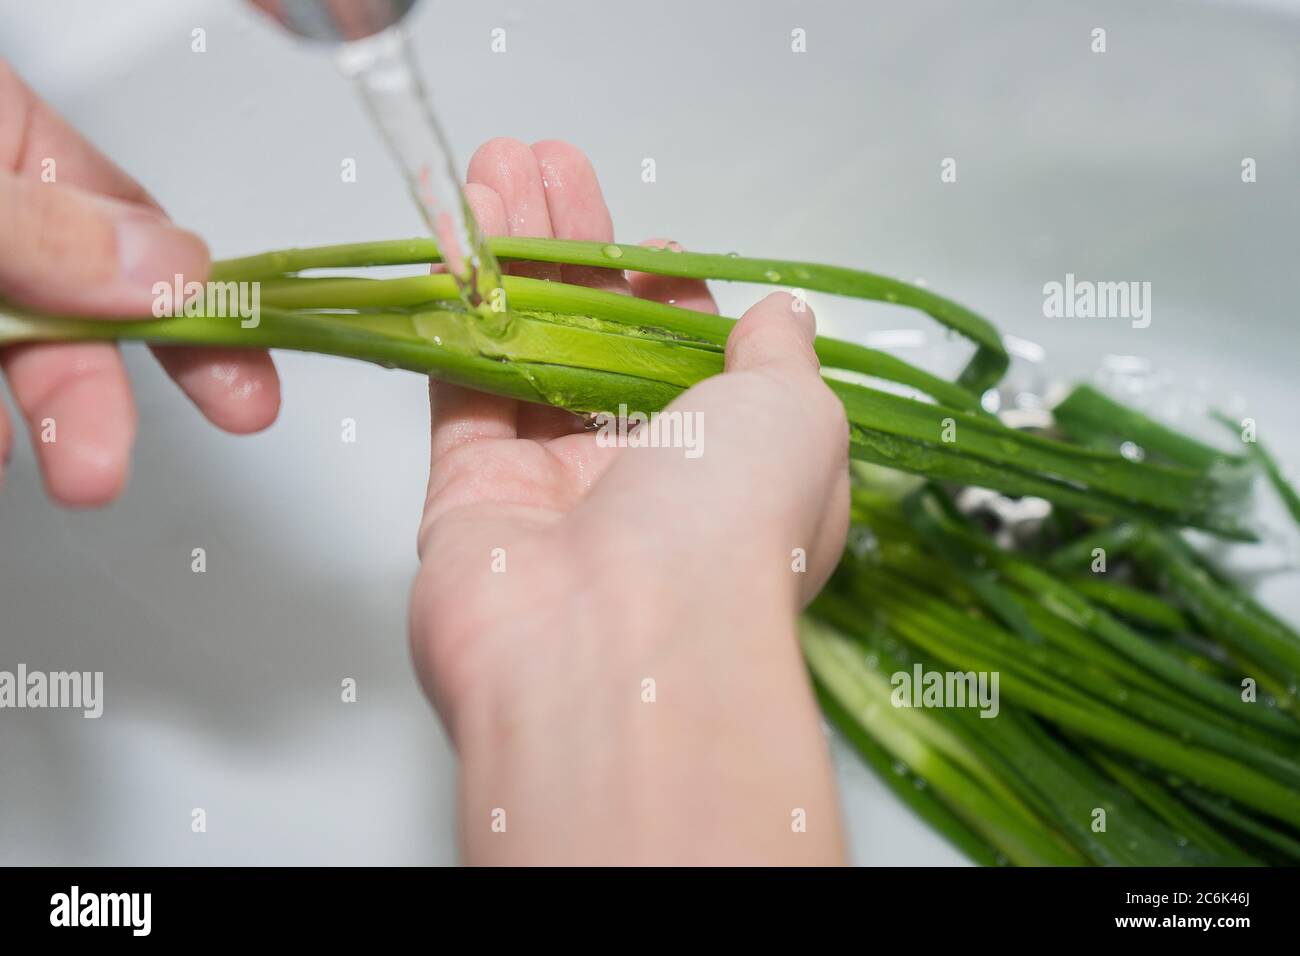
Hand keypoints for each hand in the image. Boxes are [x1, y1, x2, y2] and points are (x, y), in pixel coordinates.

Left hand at [0, 62, 279, 504]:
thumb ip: (48, 224)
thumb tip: (175, 273)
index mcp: (4, 135)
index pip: (133, 228)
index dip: (203, 310)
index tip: (246, 386)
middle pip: (74, 310)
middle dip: (99, 396)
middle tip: (106, 469)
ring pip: (13, 352)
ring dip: (37, 420)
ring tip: (50, 471)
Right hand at [409, 138, 850, 863]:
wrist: (623, 645)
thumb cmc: (735, 527)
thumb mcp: (802, 417)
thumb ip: (781, 357)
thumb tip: (781, 318)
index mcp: (733, 472)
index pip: (693, 362)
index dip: (667, 292)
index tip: (645, 239)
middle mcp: (643, 486)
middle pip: (599, 341)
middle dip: (574, 248)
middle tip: (545, 168)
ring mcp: (551, 491)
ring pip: (525, 353)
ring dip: (510, 261)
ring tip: (494, 173)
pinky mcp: (471, 499)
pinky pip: (462, 389)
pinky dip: (457, 315)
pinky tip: (458, 242)